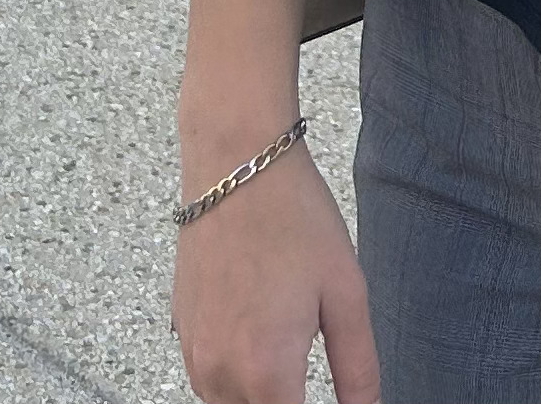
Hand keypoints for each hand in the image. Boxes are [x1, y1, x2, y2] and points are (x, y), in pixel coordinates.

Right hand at [171, 147, 378, 403]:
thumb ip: (358, 370)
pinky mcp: (181, 332)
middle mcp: (220, 375)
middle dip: (288, 403)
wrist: (235, 161)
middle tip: (310, 355)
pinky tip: (260, 330)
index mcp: (266, 372)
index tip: (339, 400)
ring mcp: (194, 355)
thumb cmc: (294, 217)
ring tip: (289, 338)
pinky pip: (209, 380)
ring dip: (262, 394)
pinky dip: (236, 374)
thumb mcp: (346, 292)